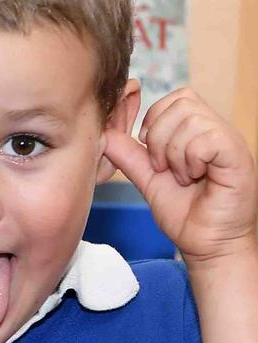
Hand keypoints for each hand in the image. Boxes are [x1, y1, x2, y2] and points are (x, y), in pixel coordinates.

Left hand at [103, 88, 257, 263]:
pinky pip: (208, 138)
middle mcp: (218, 130)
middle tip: (163, 167)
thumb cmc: (185, 214)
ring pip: (191, 119)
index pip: (176, 97)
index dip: (155, 119)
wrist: (206, 245)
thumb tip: (104, 132)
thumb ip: (129, 155)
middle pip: (182, 101)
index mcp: (200, 131)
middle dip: (160, 136)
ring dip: (174, 152)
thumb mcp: (148, 179)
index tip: (151, 152)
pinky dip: (190, 158)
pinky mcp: (238, 156)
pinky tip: (194, 177)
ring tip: (181, 176)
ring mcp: (230, 141)